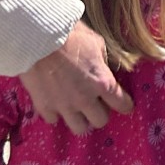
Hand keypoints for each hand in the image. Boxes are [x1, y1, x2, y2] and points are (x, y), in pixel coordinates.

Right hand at [18, 20, 132, 134]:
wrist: (38, 39)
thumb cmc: (71, 36)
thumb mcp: (97, 44)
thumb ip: (103, 62)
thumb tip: (105, 70)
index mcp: (102, 82)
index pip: (121, 103)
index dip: (125, 105)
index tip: (125, 105)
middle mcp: (84, 99)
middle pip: (100, 121)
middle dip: (101, 113)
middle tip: (97, 104)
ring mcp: (63, 106)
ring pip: (79, 128)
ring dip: (81, 119)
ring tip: (78, 109)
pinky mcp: (44, 107)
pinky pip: (54, 120)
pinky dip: (57, 114)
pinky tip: (57, 103)